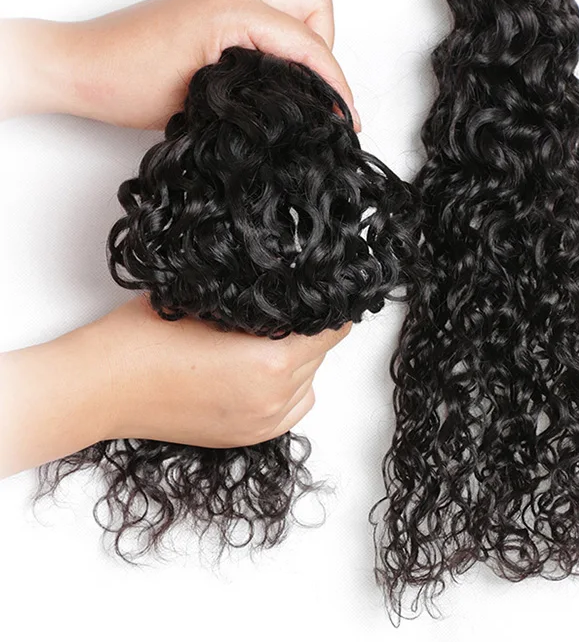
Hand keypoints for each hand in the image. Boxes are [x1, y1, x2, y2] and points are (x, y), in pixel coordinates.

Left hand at [0, 0, 358, 129]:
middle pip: (315, 6)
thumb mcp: (207, 97)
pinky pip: (271, 8)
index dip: (335, 83)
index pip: (309, 42)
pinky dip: (282, 36)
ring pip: (297, 4)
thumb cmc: (125, 82)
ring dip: (305, 41)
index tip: (344, 115)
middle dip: (325, 51)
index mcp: (232, 8)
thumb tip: (305, 102)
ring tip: (295, 83)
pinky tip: (270, 69)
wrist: (79, 66)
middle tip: (316, 93)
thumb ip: (267, 91)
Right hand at [0, 298, 350, 476]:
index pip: (331, 328)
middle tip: (288, 309)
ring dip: (300, 359)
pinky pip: (294, 407)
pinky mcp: (246, 436)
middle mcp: (273, 396)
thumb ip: (260, 299)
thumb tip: (294, 287)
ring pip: (310, 380)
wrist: (101, 386)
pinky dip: (290, 387)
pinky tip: (263, 367)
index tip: (322, 293)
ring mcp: (260, 422)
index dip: (328, 306)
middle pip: (322, 353)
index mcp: (271, 361)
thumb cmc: (145, 338)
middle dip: (310, 329)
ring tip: (268, 337)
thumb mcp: (212, 300)